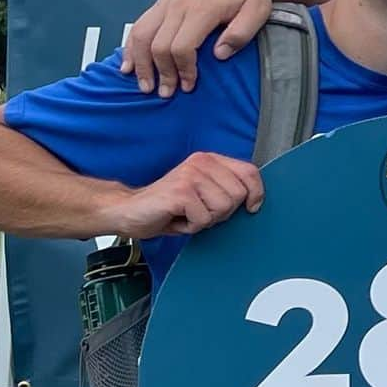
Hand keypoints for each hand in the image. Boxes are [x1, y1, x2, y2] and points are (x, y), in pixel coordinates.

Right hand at [102, 152, 263, 237]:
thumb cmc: (170, 206)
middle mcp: (202, 163)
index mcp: (210, 160)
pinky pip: (204, 219)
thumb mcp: (204, 193)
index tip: (251, 207)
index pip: (249, 172)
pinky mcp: (181, 192)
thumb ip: (226, 189)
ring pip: (223, 208)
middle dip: (223, 212)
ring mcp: (191, 176)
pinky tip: (177, 218)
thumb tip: (256, 200)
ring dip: (206, 220)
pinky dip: (192, 226)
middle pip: (238, 195)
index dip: (256, 193)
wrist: (130, 210)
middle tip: (200, 211)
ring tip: (187, 214)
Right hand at [121, 0, 281, 96]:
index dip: (183, 70)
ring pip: (142, 34)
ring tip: (144, 85)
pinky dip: (131, 46)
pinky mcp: (163, 2)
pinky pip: (139, 25)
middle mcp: (179, 4)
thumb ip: (241, 34)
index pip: (182, 46)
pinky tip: (128, 64)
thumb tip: (218, 55)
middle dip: (161, 72)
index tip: (189, 86)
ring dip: (140, 62)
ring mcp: (167, 2)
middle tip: (166, 94)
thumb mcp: (257, 14)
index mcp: (202, 9)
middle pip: (158, 44)